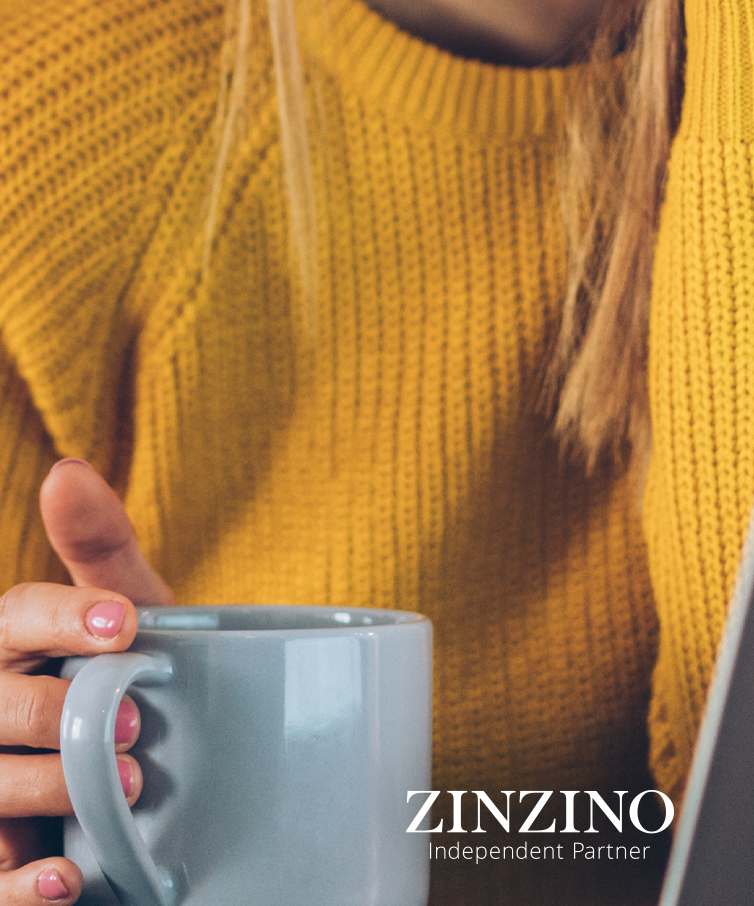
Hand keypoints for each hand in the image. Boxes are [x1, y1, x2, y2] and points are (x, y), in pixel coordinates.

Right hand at [0, 461, 173, 902]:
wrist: (158, 770)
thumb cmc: (129, 675)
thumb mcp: (126, 609)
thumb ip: (100, 545)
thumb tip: (65, 470)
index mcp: (10, 642)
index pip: (12, 618)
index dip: (62, 619)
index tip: (126, 624)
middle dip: (59, 714)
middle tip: (138, 725)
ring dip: (48, 791)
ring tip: (125, 789)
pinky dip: (21, 889)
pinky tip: (67, 882)